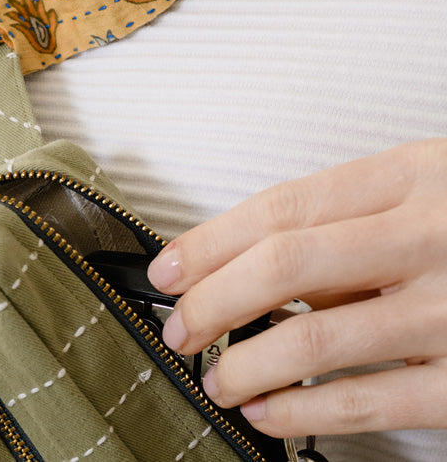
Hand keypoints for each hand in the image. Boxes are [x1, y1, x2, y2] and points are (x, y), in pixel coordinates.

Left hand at [146, 139, 446, 438]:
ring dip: (248, 364)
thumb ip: (355, 222)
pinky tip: (271, 412)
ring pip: (320, 341)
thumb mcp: (430, 186)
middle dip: (212, 299)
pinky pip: (375, 403)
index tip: (168, 267)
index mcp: (411, 176)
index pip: (282, 206)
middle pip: (286, 266)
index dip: (211, 239)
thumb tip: (257, 268)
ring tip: (217, 376)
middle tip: (179, 325)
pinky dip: (308, 414)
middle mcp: (429, 237)